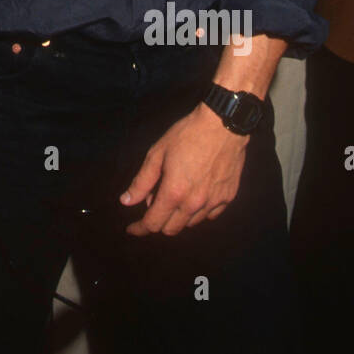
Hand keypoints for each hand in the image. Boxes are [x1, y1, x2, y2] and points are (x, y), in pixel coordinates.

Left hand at [120, 103, 248, 236]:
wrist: (222, 125)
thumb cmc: (187, 135)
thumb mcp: (157, 154)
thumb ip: (141, 182)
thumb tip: (126, 201)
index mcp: (174, 193)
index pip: (153, 223)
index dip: (140, 228)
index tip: (132, 229)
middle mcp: (194, 203)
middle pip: (171, 229)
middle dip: (158, 222)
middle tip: (153, 202)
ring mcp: (213, 202)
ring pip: (190, 223)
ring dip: (177, 216)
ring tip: (174, 192)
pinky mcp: (227, 198)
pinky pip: (209, 215)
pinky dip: (197, 211)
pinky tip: (193, 194)